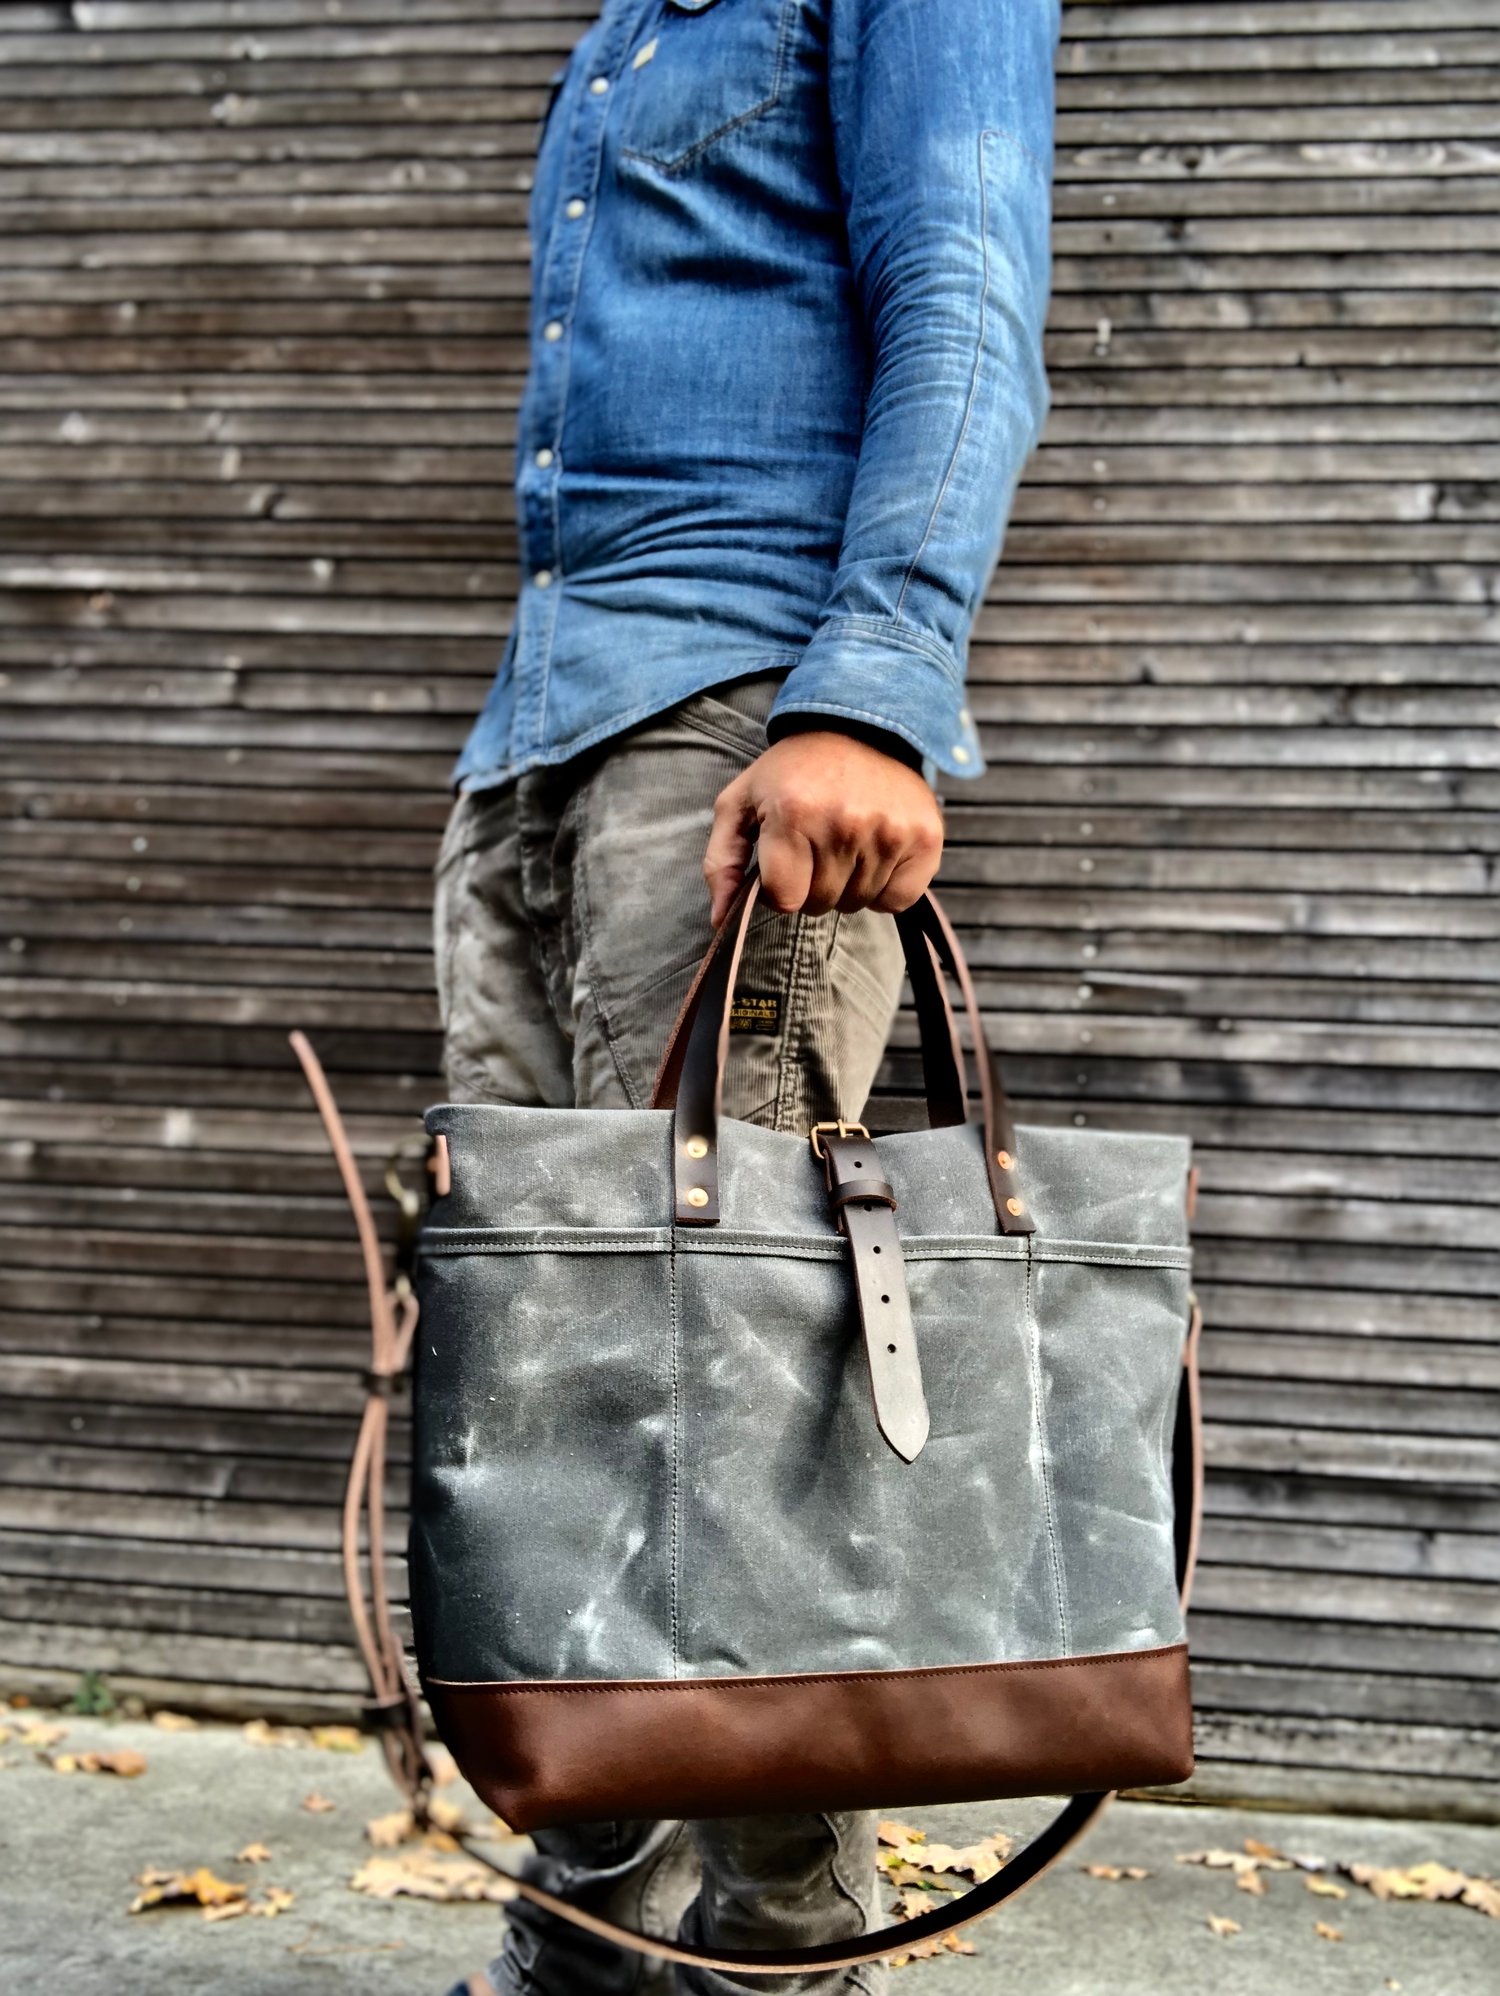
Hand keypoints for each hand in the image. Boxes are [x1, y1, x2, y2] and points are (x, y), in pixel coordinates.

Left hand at [704, 729, 943, 925]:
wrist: (860, 725)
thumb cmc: (792, 772)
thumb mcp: (741, 803)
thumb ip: (720, 862)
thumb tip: (720, 921)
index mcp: (793, 814)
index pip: (785, 900)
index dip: (781, 886)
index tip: (785, 858)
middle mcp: (844, 823)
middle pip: (821, 904)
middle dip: (813, 884)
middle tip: (817, 844)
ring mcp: (889, 831)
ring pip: (858, 903)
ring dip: (848, 884)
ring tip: (846, 841)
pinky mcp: (926, 838)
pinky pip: (898, 900)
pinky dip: (886, 889)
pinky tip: (876, 853)